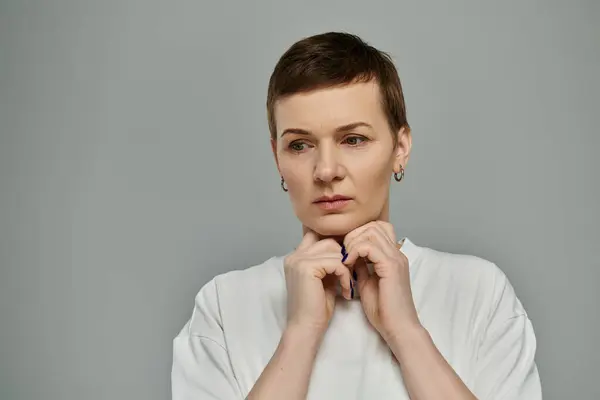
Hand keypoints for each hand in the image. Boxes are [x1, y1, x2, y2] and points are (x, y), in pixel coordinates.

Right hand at [284, 230, 352, 335]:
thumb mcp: (324, 278)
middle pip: (328, 241)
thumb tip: (345, 247)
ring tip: (347, 284)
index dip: (336, 247)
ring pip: (334, 250)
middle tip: (348, 276)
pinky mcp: (306, 268)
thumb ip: (329, 261)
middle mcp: (294, 255)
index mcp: (296, 256)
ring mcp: (298, 260)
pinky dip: (345, 275)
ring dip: (346, 267)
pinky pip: (336, 262)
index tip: (347, 263)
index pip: (319, 236)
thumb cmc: (317, 308)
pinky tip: (345, 290)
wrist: (306, 328)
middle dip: (343, 257)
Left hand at [342, 221, 420, 340]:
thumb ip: (361, 267)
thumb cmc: (384, 310)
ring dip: (353, 242)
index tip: (346, 252)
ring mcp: (396, 258)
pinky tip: (348, 264)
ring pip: (372, 231)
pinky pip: (369, 246)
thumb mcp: (367, 283)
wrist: (398, 328)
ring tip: (346, 259)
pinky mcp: (391, 267)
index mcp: (393, 256)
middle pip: (374, 225)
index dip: (358, 235)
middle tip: (344, 254)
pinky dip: (355, 251)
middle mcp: (397, 253)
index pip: (377, 228)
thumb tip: (349, 256)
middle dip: (353, 235)